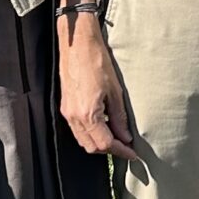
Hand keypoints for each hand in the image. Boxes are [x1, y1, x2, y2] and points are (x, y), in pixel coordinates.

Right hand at [60, 15, 138, 160]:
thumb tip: (125, 137)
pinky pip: (77, 129)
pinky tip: (104, 126)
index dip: (121, 151)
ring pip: (83, 140)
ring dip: (100, 143)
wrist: (78, 44)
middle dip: (110, 150)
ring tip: (117, 138)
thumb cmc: (97, 62)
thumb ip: (119, 117)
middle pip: (92, 147)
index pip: (105, 144)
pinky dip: (91, 133)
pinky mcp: (65, 106)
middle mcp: (74, 117)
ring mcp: (67, 112)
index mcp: (87, 114)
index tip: (133, 154)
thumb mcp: (115, 91)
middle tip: (127, 147)